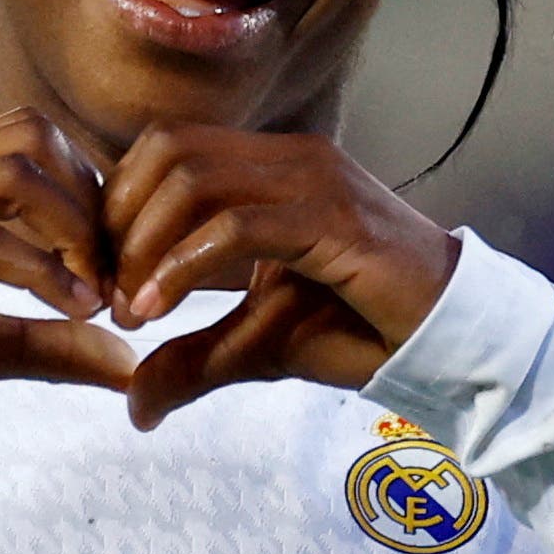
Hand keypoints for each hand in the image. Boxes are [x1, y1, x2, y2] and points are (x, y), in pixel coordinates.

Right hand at [0, 108, 135, 410]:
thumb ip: (52, 344)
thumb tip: (130, 363)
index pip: (32, 136)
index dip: (88, 187)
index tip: (113, 260)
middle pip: (33, 137)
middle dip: (89, 200)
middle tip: (111, 272)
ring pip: (15, 174)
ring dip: (72, 231)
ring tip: (93, 293)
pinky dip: (42, 272)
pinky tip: (70, 308)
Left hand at [102, 125, 461, 429]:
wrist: (451, 336)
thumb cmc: (361, 327)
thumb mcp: (259, 344)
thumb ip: (193, 359)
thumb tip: (133, 405)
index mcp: (269, 164)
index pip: (164, 148)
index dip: (118, 205)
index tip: (102, 277)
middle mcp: (288, 156)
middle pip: (167, 151)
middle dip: (120, 222)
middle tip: (109, 295)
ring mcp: (313, 180)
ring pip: (193, 179)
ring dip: (144, 245)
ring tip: (133, 309)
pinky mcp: (334, 220)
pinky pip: (237, 225)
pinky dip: (183, 265)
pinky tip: (159, 310)